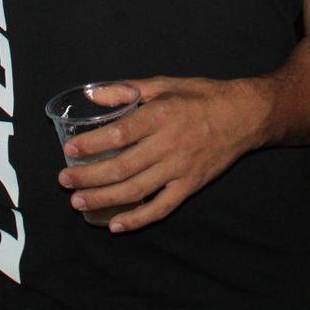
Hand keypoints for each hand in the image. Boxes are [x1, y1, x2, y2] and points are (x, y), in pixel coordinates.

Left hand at [56, 75, 271, 231]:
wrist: (244, 116)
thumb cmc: (202, 97)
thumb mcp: (164, 85)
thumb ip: (126, 91)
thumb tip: (92, 95)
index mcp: (161, 115)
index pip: (120, 133)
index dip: (92, 144)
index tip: (70, 150)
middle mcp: (169, 144)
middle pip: (122, 166)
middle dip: (89, 177)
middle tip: (65, 181)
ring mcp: (180, 168)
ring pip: (136, 190)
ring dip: (104, 199)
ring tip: (78, 202)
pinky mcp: (190, 185)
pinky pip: (161, 207)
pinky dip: (138, 218)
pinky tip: (116, 224)